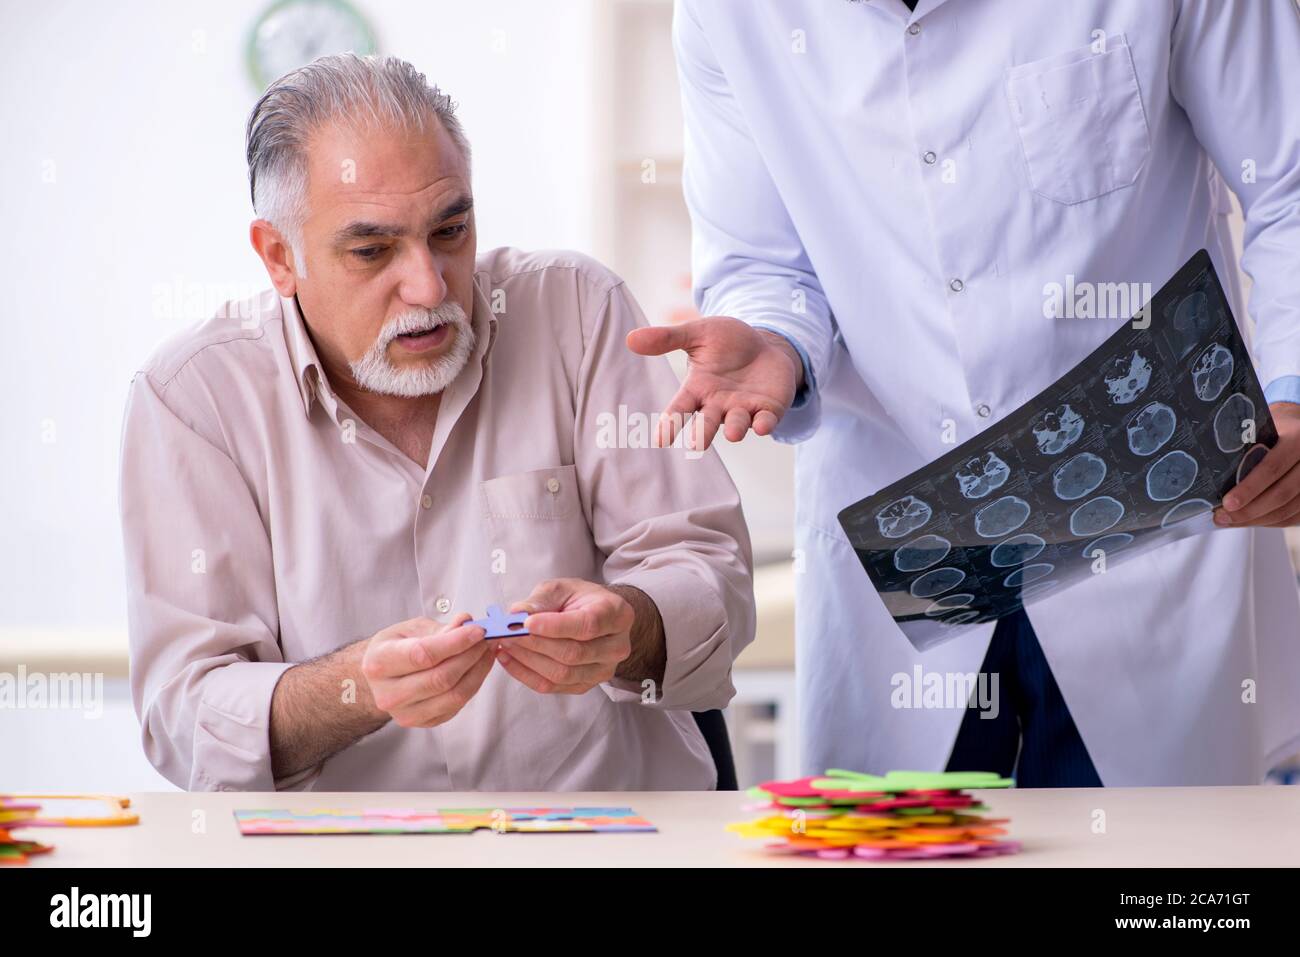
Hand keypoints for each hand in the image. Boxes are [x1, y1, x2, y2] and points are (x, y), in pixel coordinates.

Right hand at [359, 615, 493, 727]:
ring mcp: (405, 713)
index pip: (423, 654)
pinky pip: (457, 705)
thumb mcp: (411, 629)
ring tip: (486, 651)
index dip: (455, 642)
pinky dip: (474, 684)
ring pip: (453, 695)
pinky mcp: (423, 722)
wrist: (381, 677)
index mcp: (379, 663)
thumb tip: (466, 623)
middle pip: (441, 678)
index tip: (478, 631)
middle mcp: (388, 693)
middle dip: (470, 656)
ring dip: (477, 671)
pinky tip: (479, 667)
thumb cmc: (395, 648)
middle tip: (486, 639)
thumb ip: (440, 628)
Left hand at [494, 579, 633, 694]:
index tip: (526, 623)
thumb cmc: (579, 600)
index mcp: (616, 614)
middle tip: (507, 633)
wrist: (596, 618)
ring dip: (528, 661)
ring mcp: (603, 670)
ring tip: (505, 644)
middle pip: (574, 653)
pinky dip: (526, 674)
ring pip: (562, 674)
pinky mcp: (586, 685)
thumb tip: (517, 614)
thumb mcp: (562, 588)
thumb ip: (541, 600)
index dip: (555, 626)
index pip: (587, 625)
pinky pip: (553, 687)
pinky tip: (509, 659)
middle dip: (535, 644)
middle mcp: (616, 646)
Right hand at [626, 317, 801, 450]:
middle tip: (695, 444)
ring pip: (737, 424)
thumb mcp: (698, 334)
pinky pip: (765, 420)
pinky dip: (764, 424)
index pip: (679, 409)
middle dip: (702, 433)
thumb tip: (630, 339)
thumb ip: (667, 339)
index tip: (660, 440)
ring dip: (735, 429)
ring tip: (732, 433)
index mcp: (697, 389)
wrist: (766, 344)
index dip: (670, 424)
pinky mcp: (768, 410)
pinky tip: (762, 426)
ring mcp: (744, 409)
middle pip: (706, 423)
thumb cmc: (728, 343)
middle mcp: (718, 405)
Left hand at [1215, 402, 1299, 526]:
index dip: (1249, 488)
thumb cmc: (1275, 429)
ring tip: (1230, 520)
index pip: (1273, 467)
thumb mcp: (1261, 427)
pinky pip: (1292, 517)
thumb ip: (1243, 443)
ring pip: (1287, 510)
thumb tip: (1208, 469)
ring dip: (1256, 520)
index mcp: (1297, 439)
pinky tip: (1249, 520)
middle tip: (1222, 516)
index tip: (1227, 503)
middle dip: (1248, 510)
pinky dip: (1269, 522)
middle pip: (1281, 493)